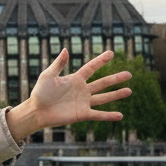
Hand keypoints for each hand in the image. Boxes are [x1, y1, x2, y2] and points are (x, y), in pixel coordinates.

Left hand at [5, 49, 131, 142]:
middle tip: (129, 74)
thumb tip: (65, 49)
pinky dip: (109, 116)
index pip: (91, 68)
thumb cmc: (40, 93)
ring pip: (104, 98)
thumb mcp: (48, 76)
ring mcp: (83, 102)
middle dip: (115, 78)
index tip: (111, 53)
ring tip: (129, 91)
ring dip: (116, 94)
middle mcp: (82, 90)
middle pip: (102, 83)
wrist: (36, 111)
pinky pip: (98, 115)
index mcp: (74, 79)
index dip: (100, 61)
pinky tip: (120, 115)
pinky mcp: (82, 114)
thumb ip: (58, 64)